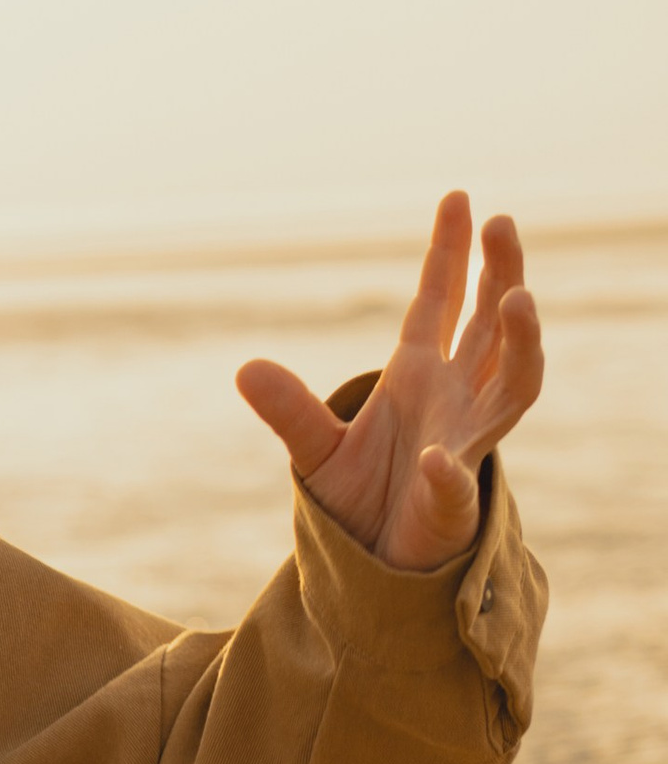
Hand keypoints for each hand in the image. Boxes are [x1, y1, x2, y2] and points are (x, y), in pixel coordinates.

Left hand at [235, 193, 541, 571]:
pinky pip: (455, 484)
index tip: (460, 198)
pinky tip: (432, 463)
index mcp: (418, 374)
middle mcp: (455, 398)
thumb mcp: (316, 449)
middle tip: (502, 223)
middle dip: (501, 272)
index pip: (441, 300)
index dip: (451, 251)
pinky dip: (445, 476)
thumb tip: (245, 368)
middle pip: (491, 323)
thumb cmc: (360, 501)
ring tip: (517, 298)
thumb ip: (290, 411)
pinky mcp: (455, 501)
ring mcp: (465, 443)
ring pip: (515, 383)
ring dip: (519, 341)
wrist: (377, 566)